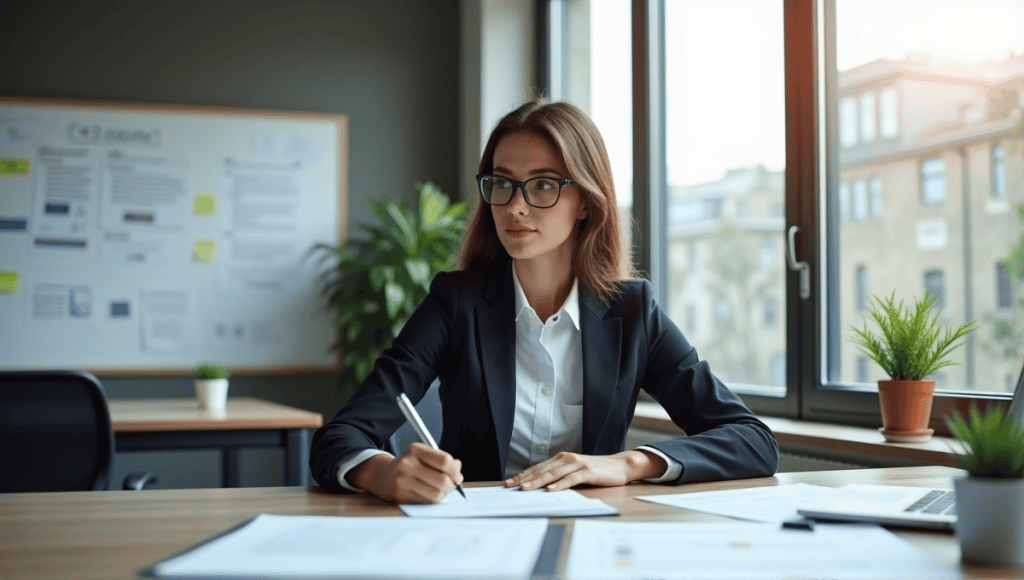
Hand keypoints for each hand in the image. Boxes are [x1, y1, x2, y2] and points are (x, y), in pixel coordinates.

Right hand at [346, 442, 463, 503]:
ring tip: (443, 490)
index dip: (455, 471)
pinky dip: (435, 500)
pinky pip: (427, 502)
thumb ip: (442, 460)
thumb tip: (458, 468)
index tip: (458, 476)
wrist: (382, 476)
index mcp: (415, 449)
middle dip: (453, 485)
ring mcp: (402, 481)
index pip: (444, 461)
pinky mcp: (400, 496)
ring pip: (436, 493)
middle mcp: (407, 464)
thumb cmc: (409, 465)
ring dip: (445, 494)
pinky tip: (433, 494)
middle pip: (442, 479)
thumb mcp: (423, 455)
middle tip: (453, 485)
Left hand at [504, 449, 667, 491]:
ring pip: (553, 474)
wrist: (620, 466)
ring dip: (537, 482)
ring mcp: (577, 464)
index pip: (537, 468)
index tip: (508, 483)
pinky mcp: (587, 471)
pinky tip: (550, 490)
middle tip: (509, 486)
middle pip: (542, 470)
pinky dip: (559, 485)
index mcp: (561, 458)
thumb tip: (540, 488)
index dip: (522, 475)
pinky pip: (570, 479)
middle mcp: (566, 458)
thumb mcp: (575, 472)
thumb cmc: (596, 472)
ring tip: (524, 488)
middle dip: (524, 479)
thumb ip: (560, 476)